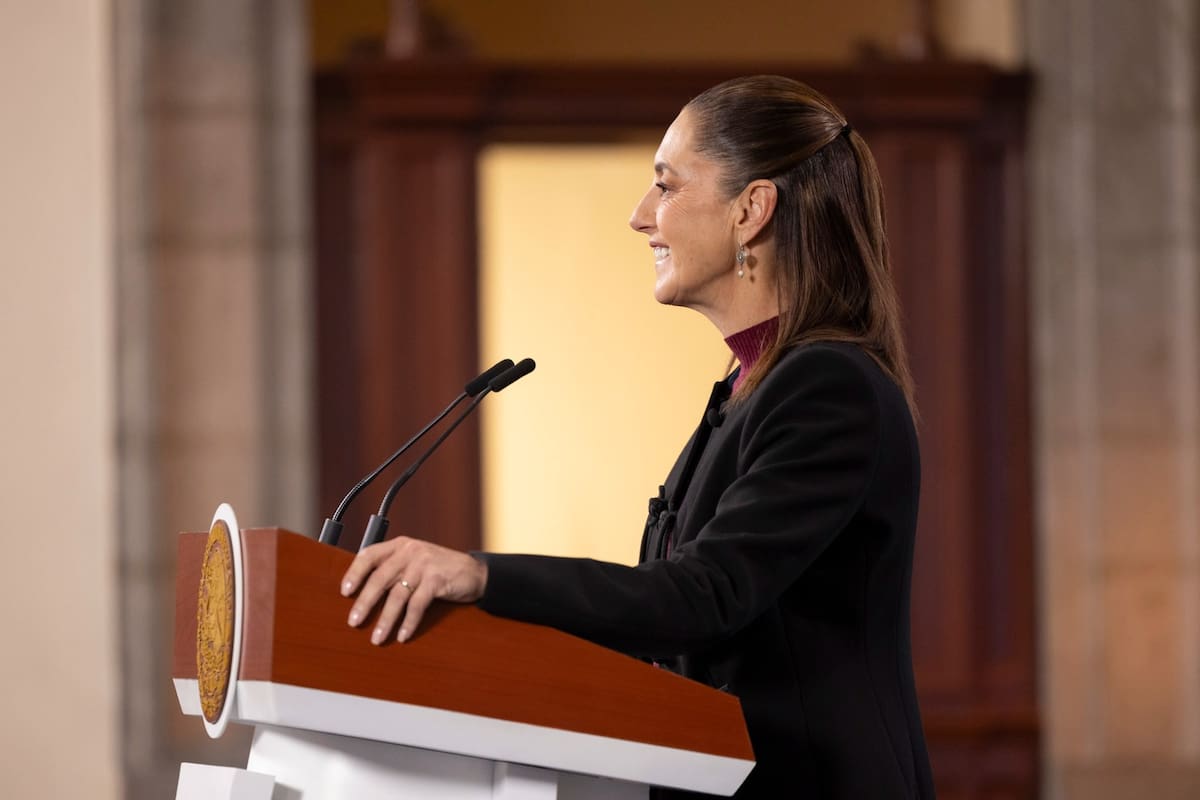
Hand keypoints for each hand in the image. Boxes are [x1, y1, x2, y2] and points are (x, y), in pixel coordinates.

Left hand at [340, 536, 487, 644]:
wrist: (475, 573)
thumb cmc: (440, 570)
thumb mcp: (416, 562)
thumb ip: (394, 569)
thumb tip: (363, 593)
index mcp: (401, 545)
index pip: (370, 554)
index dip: (355, 573)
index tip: (345, 592)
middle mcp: (410, 551)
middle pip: (380, 578)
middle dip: (365, 602)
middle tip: (354, 621)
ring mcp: (424, 564)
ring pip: (397, 595)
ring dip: (385, 619)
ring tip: (377, 637)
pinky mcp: (437, 580)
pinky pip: (417, 605)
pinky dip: (409, 622)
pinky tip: (403, 635)